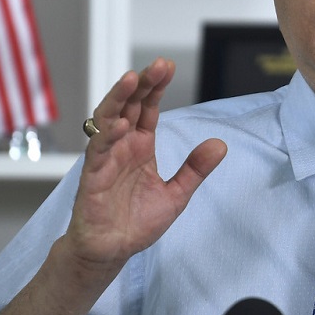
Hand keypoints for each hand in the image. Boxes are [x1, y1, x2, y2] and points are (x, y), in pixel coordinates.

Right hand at [66, 57, 226, 275]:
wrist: (113, 250)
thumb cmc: (137, 221)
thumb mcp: (177, 194)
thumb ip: (195, 169)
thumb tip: (220, 144)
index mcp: (140, 146)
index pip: (148, 109)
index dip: (156, 88)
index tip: (168, 66)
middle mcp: (122, 146)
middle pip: (129, 106)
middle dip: (142, 84)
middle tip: (158, 65)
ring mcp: (106, 158)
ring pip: (108, 119)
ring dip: (119, 98)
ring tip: (133, 79)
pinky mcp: (93, 176)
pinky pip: (98, 150)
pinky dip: (108, 136)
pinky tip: (121, 124)